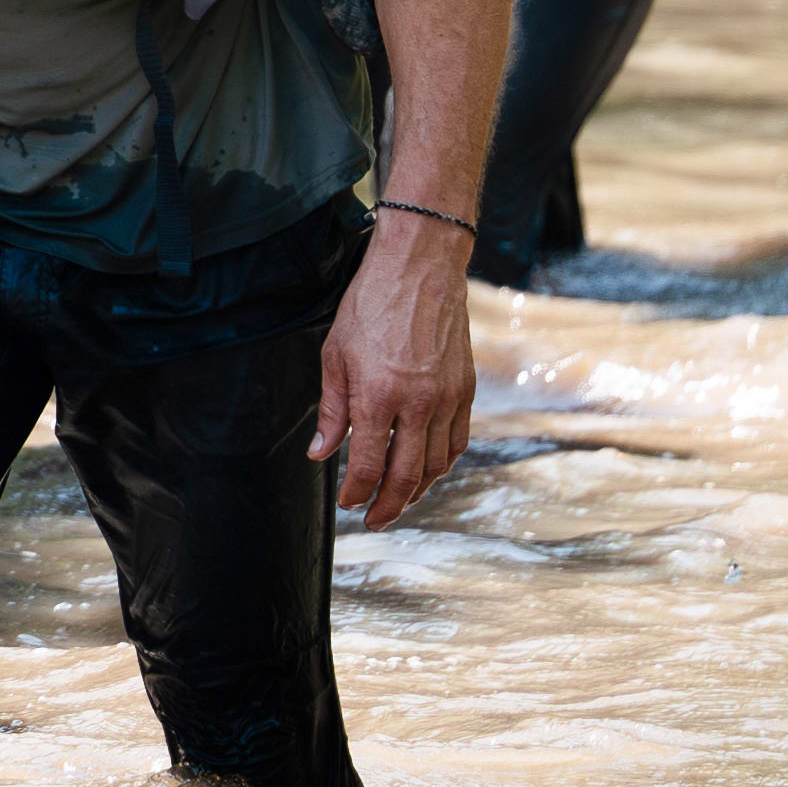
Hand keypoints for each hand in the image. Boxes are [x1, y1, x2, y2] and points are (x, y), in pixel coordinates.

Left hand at [313, 208, 477, 525]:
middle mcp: (418, 404)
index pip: (369, 467)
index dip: (356, 494)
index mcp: (378, 396)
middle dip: (388, 507)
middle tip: (374, 519)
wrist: (420, 267)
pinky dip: (443, 464)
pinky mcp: (466, 389)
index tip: (349, 502)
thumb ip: (332, 410)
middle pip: (406, 477)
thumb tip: (321, 453)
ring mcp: (447, 399)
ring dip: (417, 492)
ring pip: (436, 466)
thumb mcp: (335, 355)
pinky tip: (428, 470)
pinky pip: (458, 442)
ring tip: (399, 501)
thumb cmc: (371, 304)